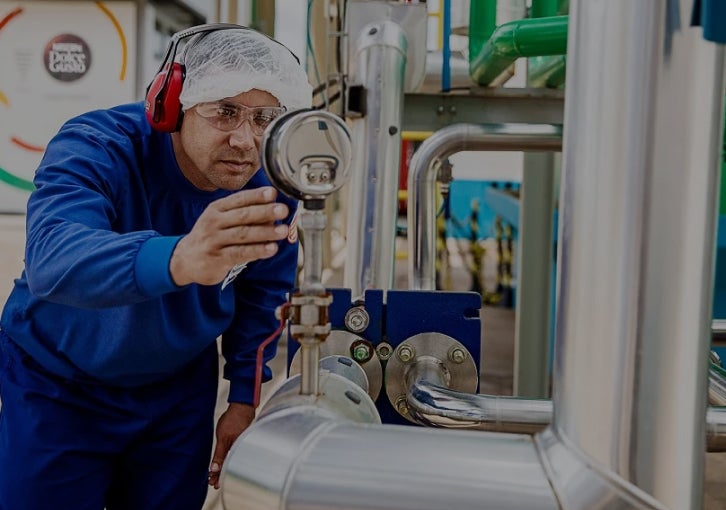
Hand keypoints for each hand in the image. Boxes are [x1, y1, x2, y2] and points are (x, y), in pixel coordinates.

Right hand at [170, 187, 289, 285]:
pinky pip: (240, 253)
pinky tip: (271, 249)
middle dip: (264, 212)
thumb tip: (273, 212)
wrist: (185, 259)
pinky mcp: (217, 258)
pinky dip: (257, 250)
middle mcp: (214, 222)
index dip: (257, 196)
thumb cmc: (211, 236)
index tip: (273, 193)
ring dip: (265, 232)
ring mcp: (214, 240)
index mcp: (217, 208)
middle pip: (242, 215)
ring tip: (283, 231)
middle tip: (282, 210)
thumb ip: (245, 215)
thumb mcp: (222, 220)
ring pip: (243, 234)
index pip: (239, 199)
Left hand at [208, 402, 255, 489]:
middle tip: (213, 482)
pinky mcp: (239, 440)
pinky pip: (233, 453)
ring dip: (223, 467)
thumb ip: (219, 454)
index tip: (213, 483)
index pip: (227, 468)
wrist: (242, 407)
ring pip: (231, 460)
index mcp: (236, 451)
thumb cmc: (234, 420)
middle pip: (230, 466)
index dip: (219, 476)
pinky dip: (227, 459)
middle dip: (221, 474)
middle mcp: (240, 450)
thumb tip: (215, 469)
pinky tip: (224, 461)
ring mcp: (240, 445)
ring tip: (216, 474)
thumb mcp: (223, 438)